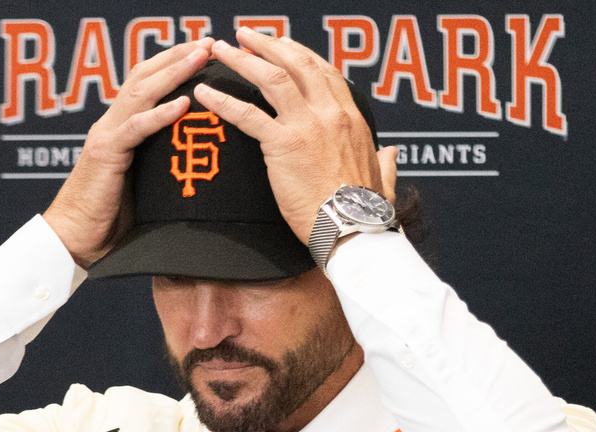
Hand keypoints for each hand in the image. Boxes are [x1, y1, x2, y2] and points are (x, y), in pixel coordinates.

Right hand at [45, 38, 212, 267]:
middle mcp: (111, 125)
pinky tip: (183, 103)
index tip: (201, 53)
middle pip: (143, 76)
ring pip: (140, 92)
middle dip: (176, 56)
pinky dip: (160, 114)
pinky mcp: (106, 154)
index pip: (145, 85)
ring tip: (200, 57)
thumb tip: (191, 162)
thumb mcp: (142, 185)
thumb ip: (158, 165)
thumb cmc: (109, 220)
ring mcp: (106, 136)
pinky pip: (136, 128)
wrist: (75, 239)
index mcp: (120, 129)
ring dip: (173, 72)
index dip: (172, 65)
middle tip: (206, 42)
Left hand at [194, 28, 394, 244]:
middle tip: (246, 35)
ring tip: (221, 50)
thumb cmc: (365, 215)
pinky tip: (204, 93)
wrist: (353, 230)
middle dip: (269, 44)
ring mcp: (307, 126)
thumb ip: (386, 163)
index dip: (300, 54)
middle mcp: (330, 114)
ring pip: (271, 78)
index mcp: (352, 119)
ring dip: (242, 59)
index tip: (282, 45)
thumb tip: (392, 154)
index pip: (325, 72)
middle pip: (297, 64)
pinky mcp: (284, 145)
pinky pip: (247, 115)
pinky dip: (222, 101)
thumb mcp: (383, 181)